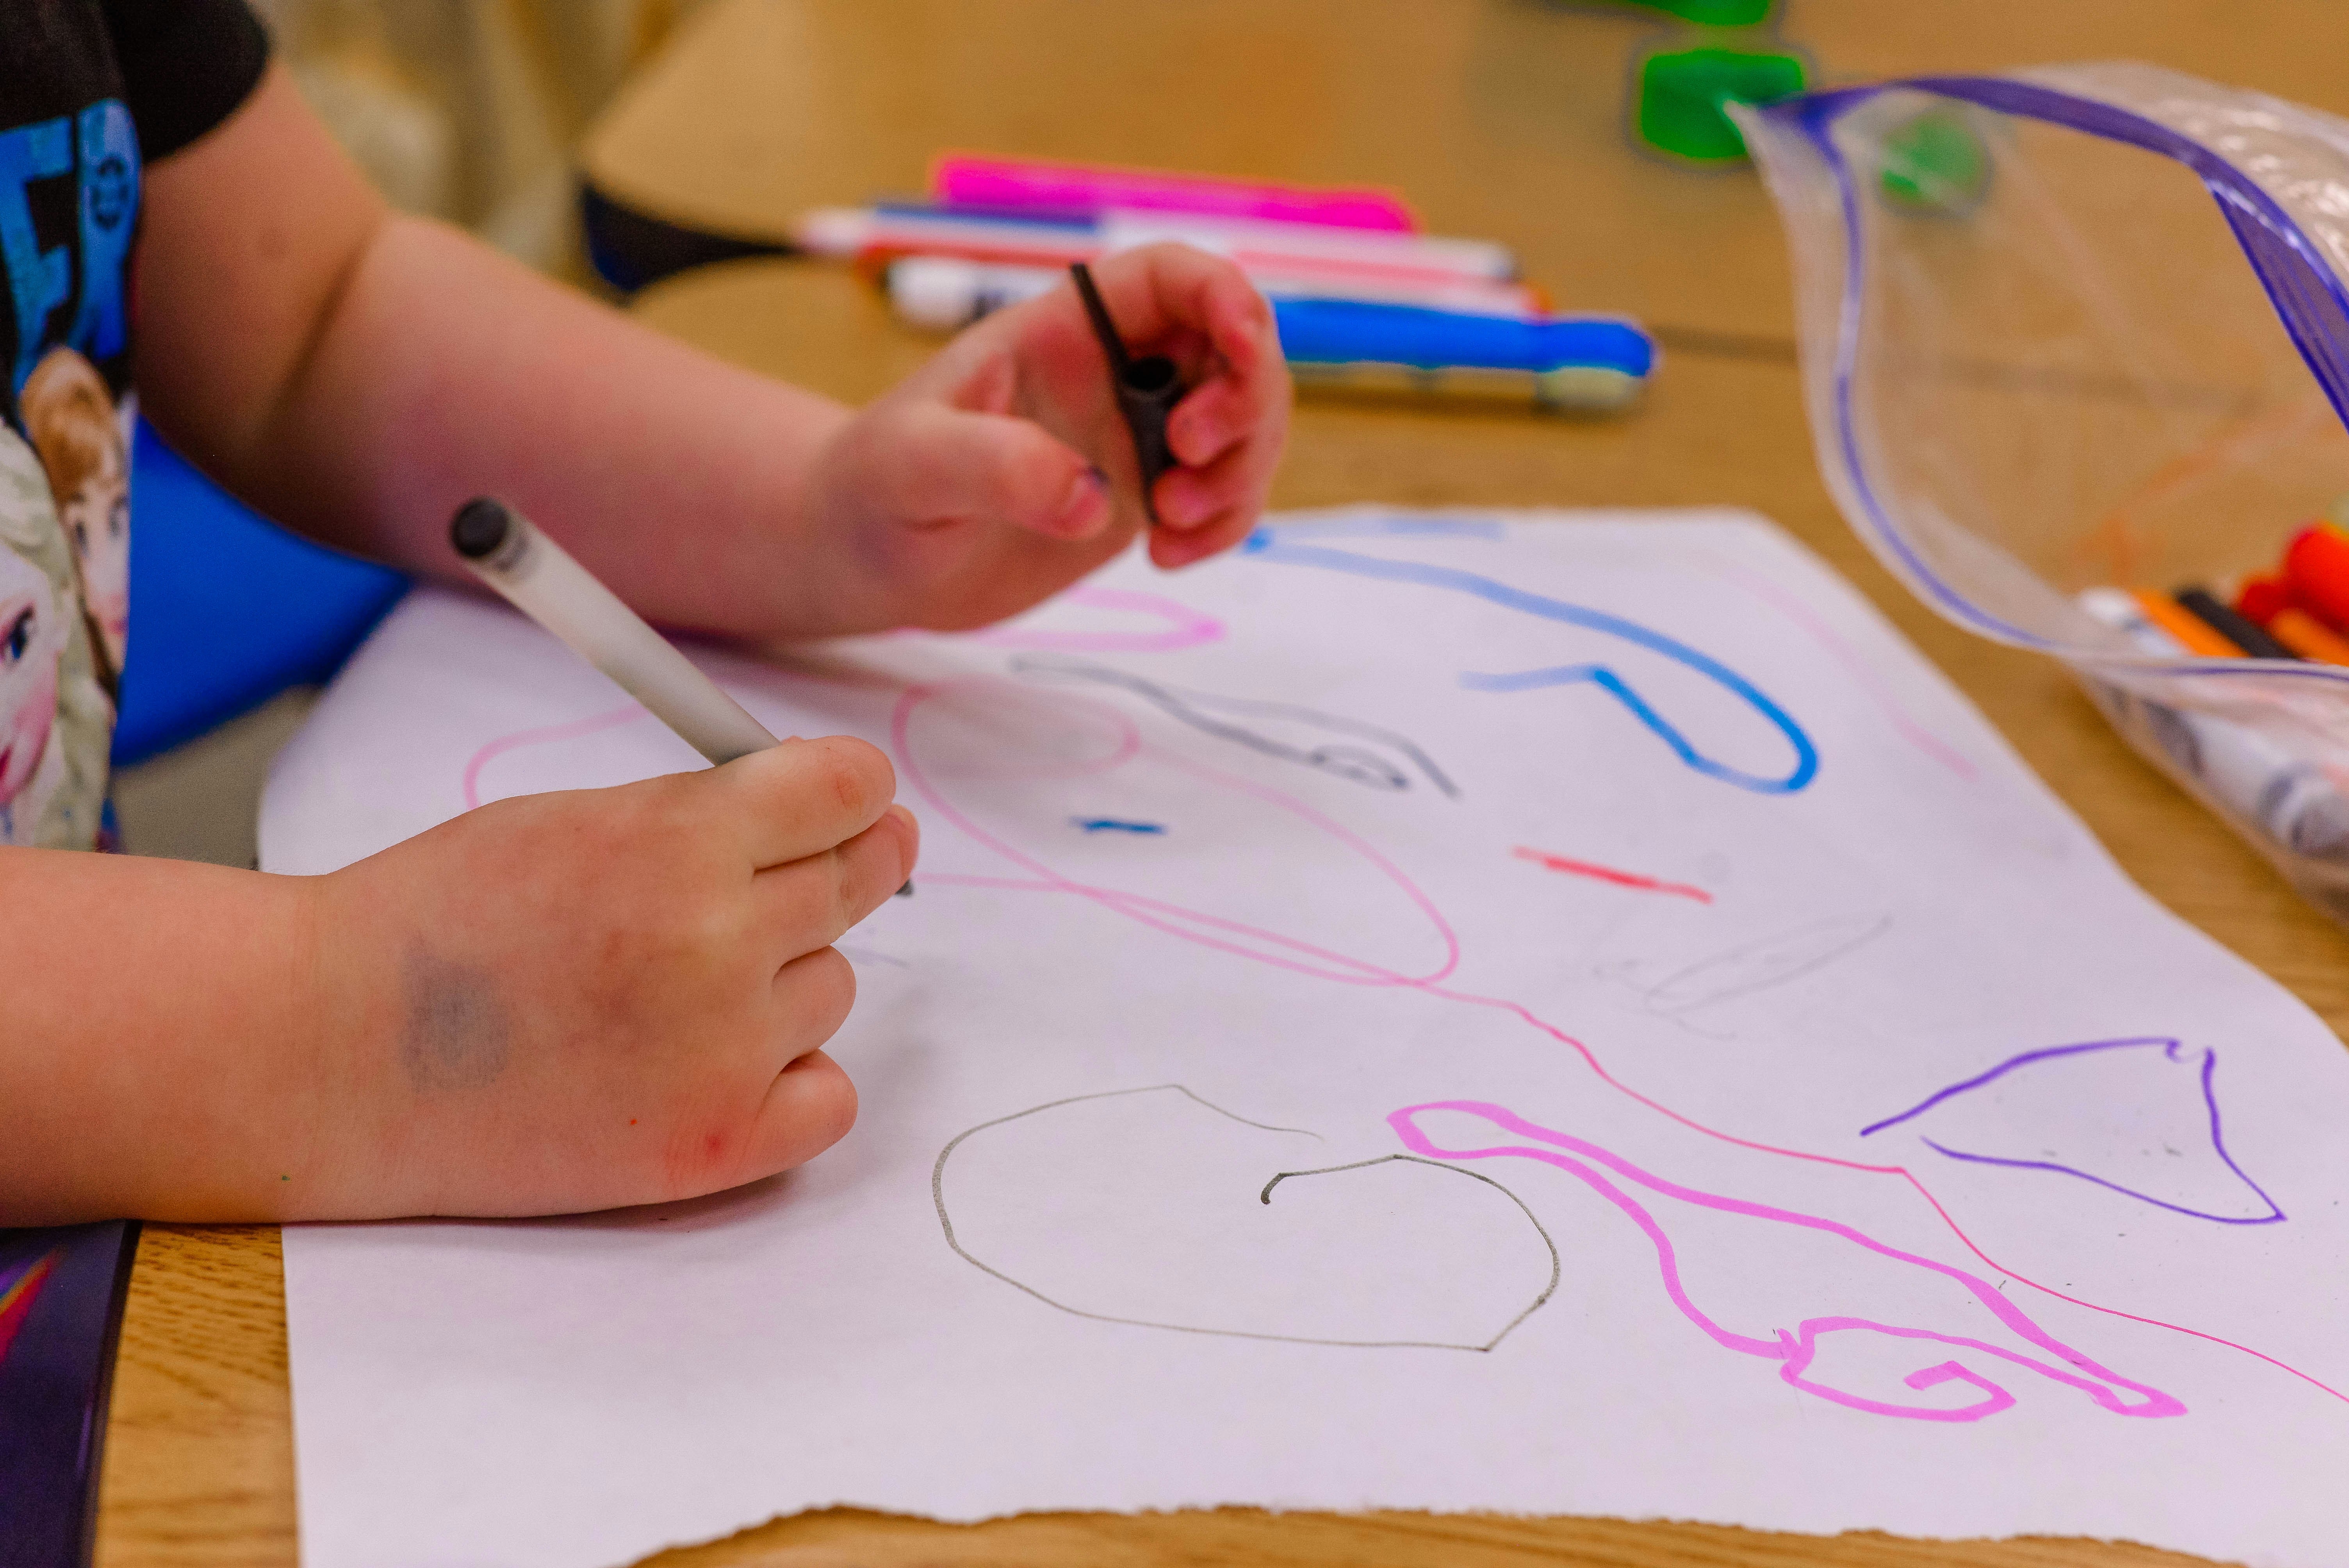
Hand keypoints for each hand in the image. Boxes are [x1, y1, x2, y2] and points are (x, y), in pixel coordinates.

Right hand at [305, 737, 916, 1216]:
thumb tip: (829, 809)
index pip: (848, 790)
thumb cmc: (442, 922)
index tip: (860, 800)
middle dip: (847, 864)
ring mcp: (722, 1053)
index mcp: (682, 843)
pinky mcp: (714, 1145)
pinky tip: (718, 1064)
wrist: (333, 1053)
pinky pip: (830, 1097)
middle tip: (826, 870)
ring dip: (781, 981)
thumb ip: (701, 815)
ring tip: (670, 991)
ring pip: (830, 988)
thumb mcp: (574, 819)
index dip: (858, 790)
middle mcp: (718, 945)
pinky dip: (792, 1079)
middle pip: (853, 882)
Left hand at [798, 242, 1290, 631]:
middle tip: (1186, 459)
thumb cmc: (874, 487)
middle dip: (1244, 402)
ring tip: (1170, 523)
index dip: (1224, 294)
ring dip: (1239, 474)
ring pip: (1244, 428)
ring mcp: (1136, 437)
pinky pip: (1223, 497)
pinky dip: (1222, 525)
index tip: (1242, 345)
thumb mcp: (912, 466)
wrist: (867, 556)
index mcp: (1063, 330)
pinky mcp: (1144, 498)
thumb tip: (1089, 496)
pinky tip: (1168, 555)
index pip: (1169, 278)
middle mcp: (1115, 373)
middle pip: (1234, 351)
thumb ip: (994, 466)